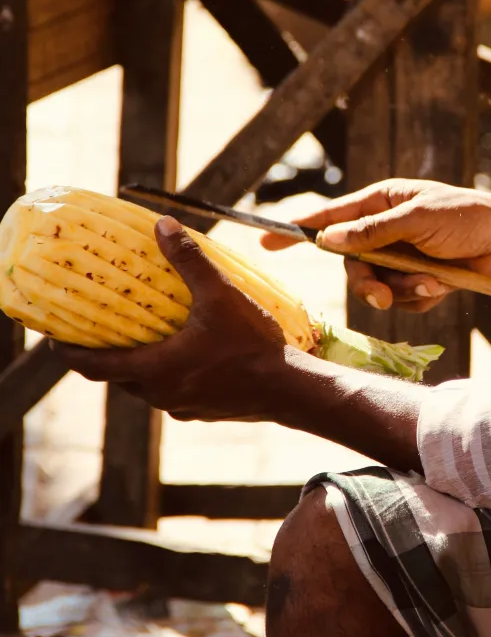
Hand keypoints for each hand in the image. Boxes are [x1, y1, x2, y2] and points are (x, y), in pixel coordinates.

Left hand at [59, 216, 288, 420]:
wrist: (290, 389)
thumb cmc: (252, 344)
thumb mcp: (220, 295)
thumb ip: (189, 260)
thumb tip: (163, 225)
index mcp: (154, 370)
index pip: (94, 366)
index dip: (69, 352)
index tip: (54, 338)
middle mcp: (161, 395)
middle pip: (117, 376)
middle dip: (104, 354)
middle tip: (97, 328)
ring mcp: (181, 407)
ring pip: (145, 386)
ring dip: (137, 363)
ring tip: (140, 335)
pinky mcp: (202, 411)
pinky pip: (171, 391)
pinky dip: (165, 372)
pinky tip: (183, 352)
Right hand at [261, 179, 490, 312]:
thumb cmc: (466, 218)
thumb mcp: (415, 219)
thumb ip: (370, 233)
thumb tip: (327, 242)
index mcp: (382, 202)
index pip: (331, 217)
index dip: (298, 230)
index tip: (264, 241)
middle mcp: (387, 230)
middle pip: (352, 265)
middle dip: (367, 284)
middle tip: (381, 297)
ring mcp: (403, 258)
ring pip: (378, 288)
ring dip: (402, 290)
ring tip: (432, 281)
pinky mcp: (420, 281)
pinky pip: (403, 300)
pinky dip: (420, 296)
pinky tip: (444, 284)